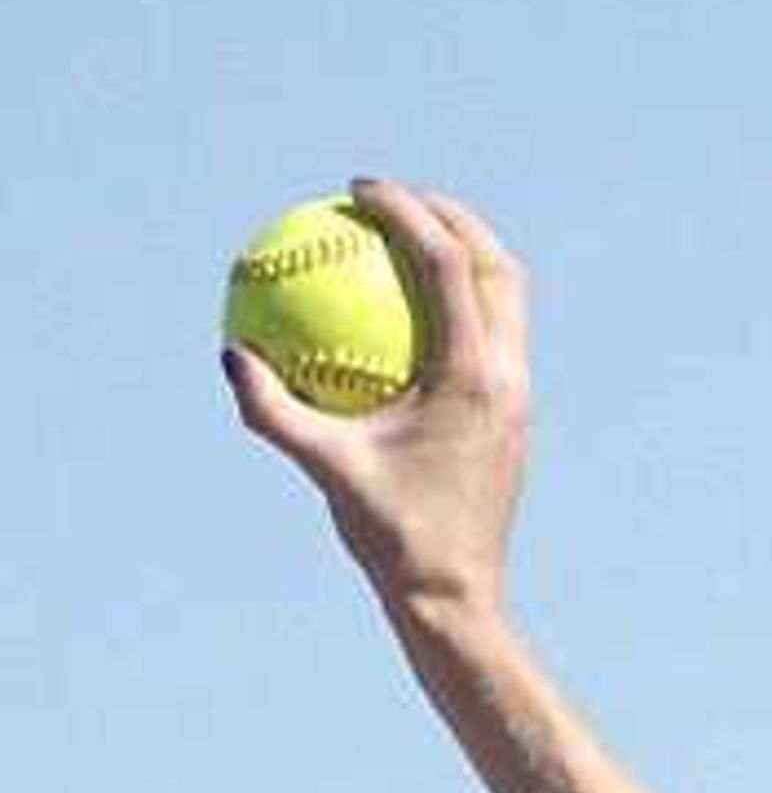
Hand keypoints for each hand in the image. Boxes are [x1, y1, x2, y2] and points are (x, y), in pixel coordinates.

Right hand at [221, 179, 529, 623]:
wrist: (457, 601)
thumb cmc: (394, 540)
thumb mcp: (326, 472)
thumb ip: (274, 411)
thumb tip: (232, 354)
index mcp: (472, 378)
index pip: (448, 264)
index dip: (406, 211)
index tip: (361, 191)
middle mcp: (508, 380)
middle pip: (496, 265)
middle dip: (450, 215)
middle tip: (394, 199)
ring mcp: (517, 400)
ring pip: (507, 302)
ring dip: (464, 258)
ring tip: (406, 242)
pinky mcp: (512, 420)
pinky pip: (493, 339)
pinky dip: (459, 307)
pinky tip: (407, 312)